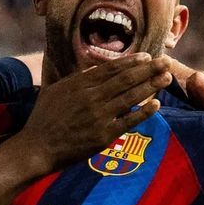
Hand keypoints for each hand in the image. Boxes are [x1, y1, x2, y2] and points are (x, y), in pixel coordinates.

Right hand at [18, 54, 170, 167]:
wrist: (37, 148)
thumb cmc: (43, 119)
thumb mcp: (55, 91)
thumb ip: (76, 80)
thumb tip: (94, 70)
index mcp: (79, 84)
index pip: (111, 69)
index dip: (132, 62)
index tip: (147, 56)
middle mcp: (91, 97)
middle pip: (126, 79)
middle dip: (148, 69)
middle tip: (166, 61)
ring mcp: (98, 116)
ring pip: (130, 97)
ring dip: (151, 86)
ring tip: (166, 78)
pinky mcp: (103, 135)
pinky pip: (128, 121)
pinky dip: (143, 112)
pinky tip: (156, 104)